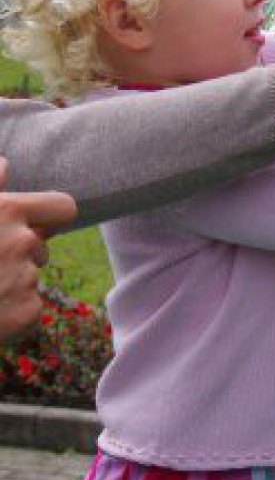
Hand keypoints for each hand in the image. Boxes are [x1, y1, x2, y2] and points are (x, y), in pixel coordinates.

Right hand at [0, 158, 76, 341]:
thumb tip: (5, 163)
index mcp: (6, 210)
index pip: (63, 207)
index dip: (50, 217)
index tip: (36, 225)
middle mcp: (22, 241)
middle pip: (40, 248)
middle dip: (19, 256)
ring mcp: (25, 278)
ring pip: (28, 280)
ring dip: (8, 285)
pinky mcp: (26, 312)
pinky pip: (28, 310)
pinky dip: (9, 316)